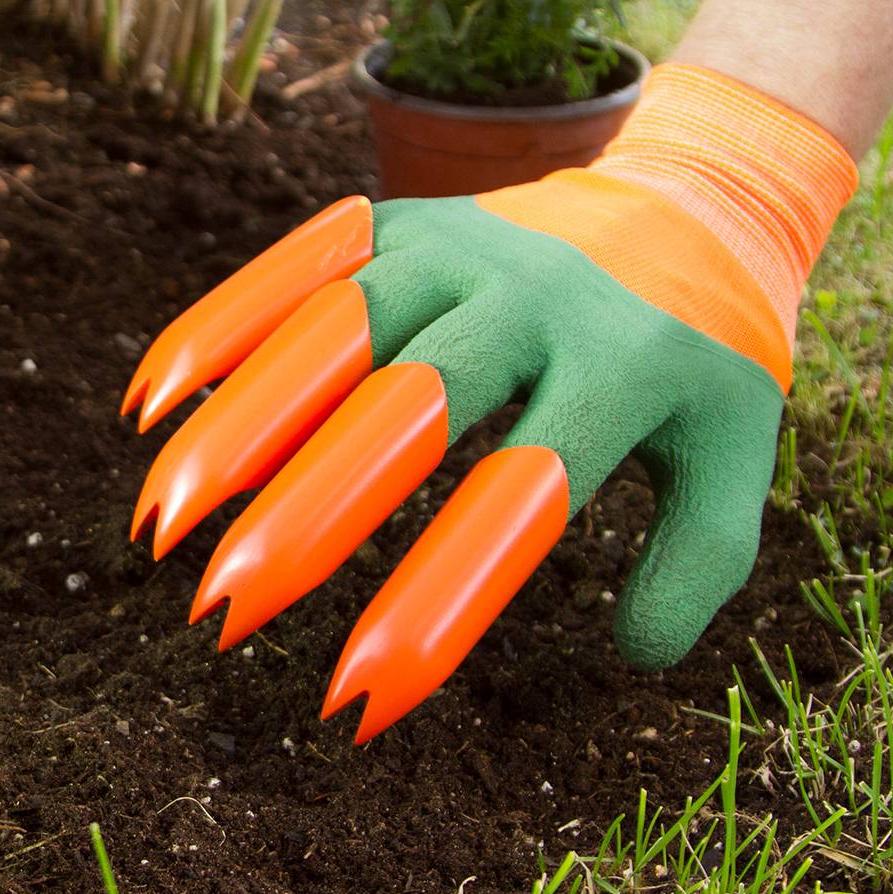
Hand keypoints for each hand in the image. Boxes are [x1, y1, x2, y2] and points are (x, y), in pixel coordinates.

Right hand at [122, 65, 854, 741]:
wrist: (692, 195)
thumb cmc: (701, 354)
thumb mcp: (739, 452)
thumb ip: (703, 558)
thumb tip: (630, 657)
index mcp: (620, 363)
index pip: (520, 496)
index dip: (436, 601)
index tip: (360, 698)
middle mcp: (529, 295)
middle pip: (410, 406)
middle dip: (310, 514)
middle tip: (223, 610)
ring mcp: (457, 246)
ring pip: (337, 332)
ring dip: (241, 427)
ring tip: (159, 526)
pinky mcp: (402, 221)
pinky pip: (299, 271)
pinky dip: (224, 330)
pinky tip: (153, 402)